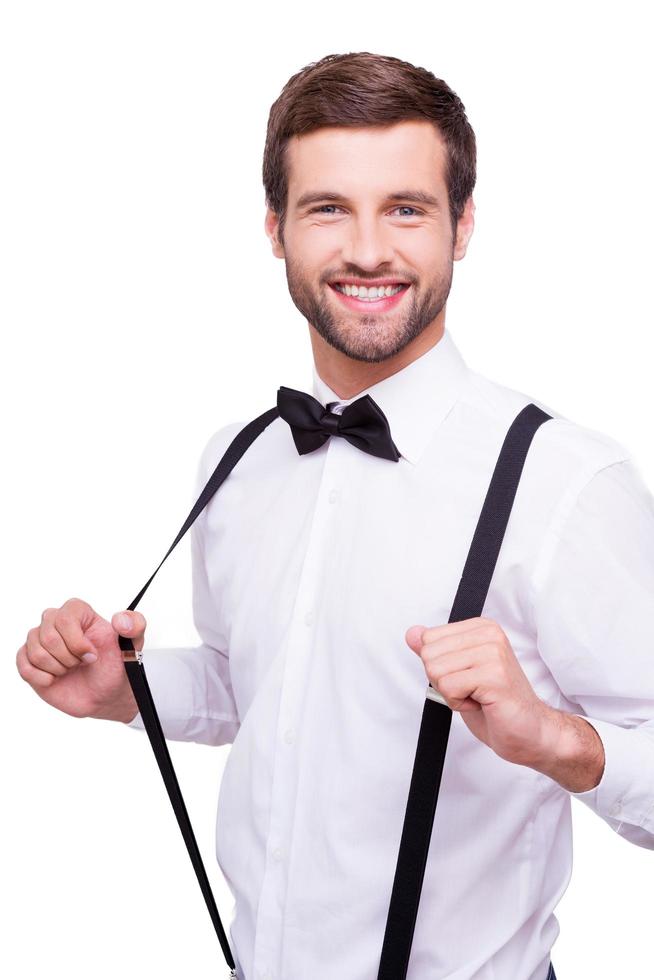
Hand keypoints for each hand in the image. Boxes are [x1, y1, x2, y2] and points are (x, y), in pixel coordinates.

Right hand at [16, 598, 145, 722]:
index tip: (92, 656)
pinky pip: (23, 665)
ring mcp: (40, 641)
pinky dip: (41, 677)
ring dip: (57, 668)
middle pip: (48, 634)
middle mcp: (56, 622)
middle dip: (68, 657)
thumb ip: (135, 625)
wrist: (106, 693)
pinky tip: (55, 679)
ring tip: (70, 670)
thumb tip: (120, 620)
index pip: (65, 617)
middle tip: (82, 664)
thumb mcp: (133, 644)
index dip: (77, 641)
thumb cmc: (116, 665)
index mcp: (78, 613)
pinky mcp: (29, 660)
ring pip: (35, 650)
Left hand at [405, 616, 549, 767]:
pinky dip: (459, 704)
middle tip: (472, 690)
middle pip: (429, 654)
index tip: (466, 677)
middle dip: (443, 681)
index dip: (439, 667)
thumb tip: (412, 633)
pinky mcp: (494, 675)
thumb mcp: (457, 672)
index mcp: (480, 628)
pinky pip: (449, 687)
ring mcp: (493, 653)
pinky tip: (482, 704)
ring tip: (478, 696)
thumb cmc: (495, 705)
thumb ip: (435, 651)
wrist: (529, 732)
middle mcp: (489, 634)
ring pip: (436, 671)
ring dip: (452, 694)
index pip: (428, 638)